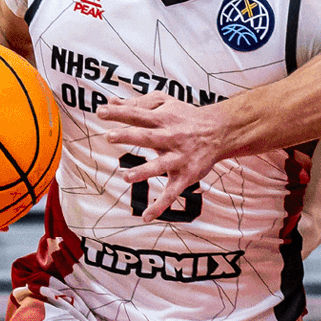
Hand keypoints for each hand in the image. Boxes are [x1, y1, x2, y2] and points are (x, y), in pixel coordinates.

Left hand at [98, 93, 228, 220]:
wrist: (219, 132)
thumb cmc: (185, 116)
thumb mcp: (164, 103)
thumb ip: (137, 104)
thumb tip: (110, 103)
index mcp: (162, 119)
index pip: (138, 115)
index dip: (119, 113)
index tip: (100, 111)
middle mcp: (170, 138)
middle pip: (148, 137)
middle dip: (129, 136)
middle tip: (109, 136)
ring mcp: (178, 158)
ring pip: (160, 166)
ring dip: (144, 171)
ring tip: (126, 177)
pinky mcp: (185, 176)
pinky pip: (172, 193)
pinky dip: (160, 205)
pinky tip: (146, 216)